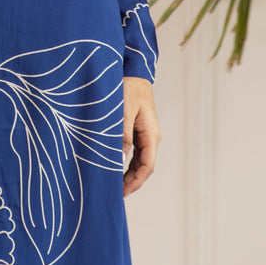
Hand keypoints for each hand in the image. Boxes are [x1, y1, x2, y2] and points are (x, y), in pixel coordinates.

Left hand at [122, 76, 159, 197]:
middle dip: (131, 181)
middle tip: (115, 194)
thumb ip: (122, 136)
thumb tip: (119, 161)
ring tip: (114, 185)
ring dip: (127, 173)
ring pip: (138, 160)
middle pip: (143, 166)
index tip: (122, 193)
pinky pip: (134, 151)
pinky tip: (115, 167)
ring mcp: (145, 133)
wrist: (132, 70)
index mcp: (151, 134)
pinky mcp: (137, 128)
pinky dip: (125, 161)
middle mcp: (150, 136)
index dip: (135, 182)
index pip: (147, 166)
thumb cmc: (128, 87)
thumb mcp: (123, 112)